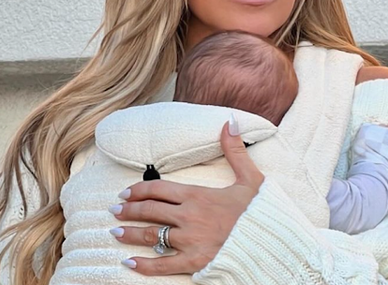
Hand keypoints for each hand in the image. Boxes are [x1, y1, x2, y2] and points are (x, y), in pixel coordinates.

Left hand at [108, 119, 263, 275]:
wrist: (273, 242)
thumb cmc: (260, 210)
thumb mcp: (250, 177)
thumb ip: (234, 150)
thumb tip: (229, 122)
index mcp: (198, 195)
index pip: (159, 189)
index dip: (139, 190)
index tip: (126, 192)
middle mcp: (189, 217)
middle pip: (150, 211)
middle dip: (129, 210)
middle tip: (114, 210)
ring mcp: (190, 241)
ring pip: (151, 236)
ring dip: (130, 234)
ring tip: (115, 232)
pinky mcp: (195, 263)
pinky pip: (163, 266)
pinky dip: (144, 265)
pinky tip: (129, 263)